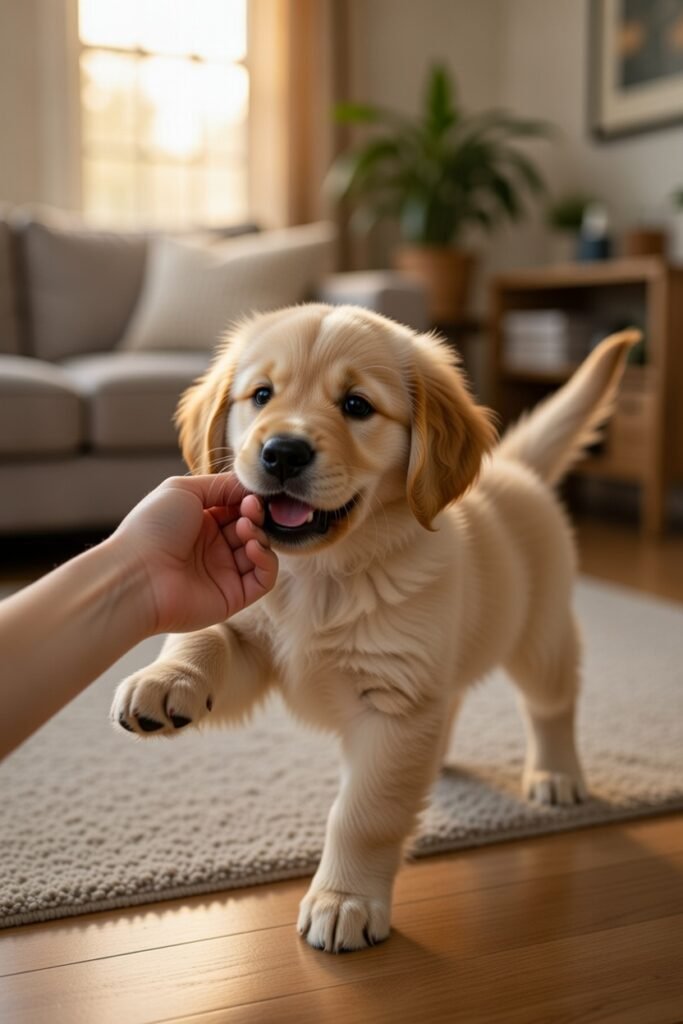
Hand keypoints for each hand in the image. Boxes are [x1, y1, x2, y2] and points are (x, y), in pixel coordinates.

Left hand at [111, 474, 277, 633]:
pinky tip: (252, 548)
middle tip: (250, 511)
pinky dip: (266, 562)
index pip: (237, 508)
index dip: (248, 499)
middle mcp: (213, 547)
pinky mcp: (233, 597)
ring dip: (260, 536)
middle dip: (256, 516)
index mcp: (201, 522)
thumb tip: (252, 488)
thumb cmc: (153, 527)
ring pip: (260, 551)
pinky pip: (264, 580)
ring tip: (245, 529)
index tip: (251, 495)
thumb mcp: (184, 490)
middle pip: (251, 528)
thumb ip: (222, 485)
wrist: (136, 575)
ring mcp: (223, 572)